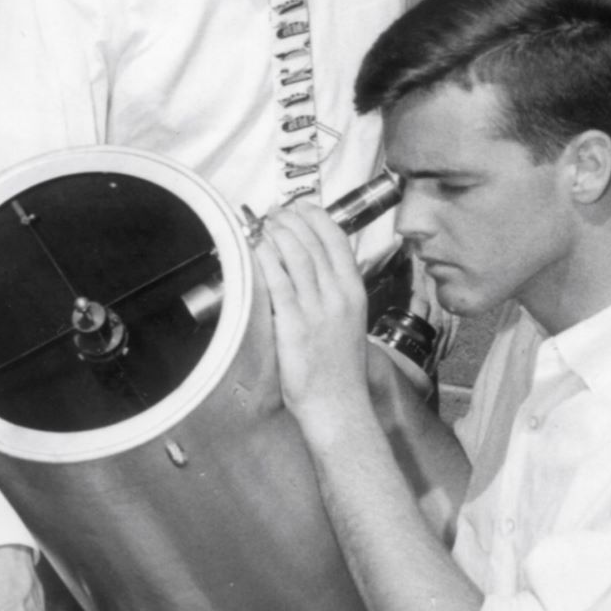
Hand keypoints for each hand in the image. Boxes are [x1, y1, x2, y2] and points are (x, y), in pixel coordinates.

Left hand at [255, 202, 374, 428]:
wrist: (338, 403)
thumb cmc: (340, 370)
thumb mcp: (349, 322)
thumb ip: (336, 295)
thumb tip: (315, 271)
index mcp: (354, 292)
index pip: (336, 240)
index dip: (316, 217)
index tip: (301, 207)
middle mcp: (338, 295)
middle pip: (313, 242)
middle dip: (291, 220)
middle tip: (274, 212)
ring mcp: (317, 308)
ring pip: (296, 255)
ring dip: (277, 233)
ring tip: (263, 224)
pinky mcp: (294, 323)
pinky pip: (278, 281)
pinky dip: (266, 258)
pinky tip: (257, 247)